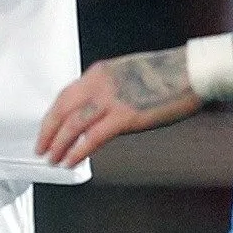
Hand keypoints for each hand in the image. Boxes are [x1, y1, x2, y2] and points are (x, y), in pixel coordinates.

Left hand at [36, 52, 205, 168]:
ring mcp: (111, 99)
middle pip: (62, 109)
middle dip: (48, 131)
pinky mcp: (125, 116)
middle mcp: (99, 83)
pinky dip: (78, 151)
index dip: (53, 116)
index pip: (65, 96)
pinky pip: (93, 137)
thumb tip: (100, 111)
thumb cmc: (168, 74)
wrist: (191, 72)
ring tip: (53, 160)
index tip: (48, 129)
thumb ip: (110, 90)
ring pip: (73, 125)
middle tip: (41, 148)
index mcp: (99, 72)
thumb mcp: (128, 74)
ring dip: (59, 145)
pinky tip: (71, 161)